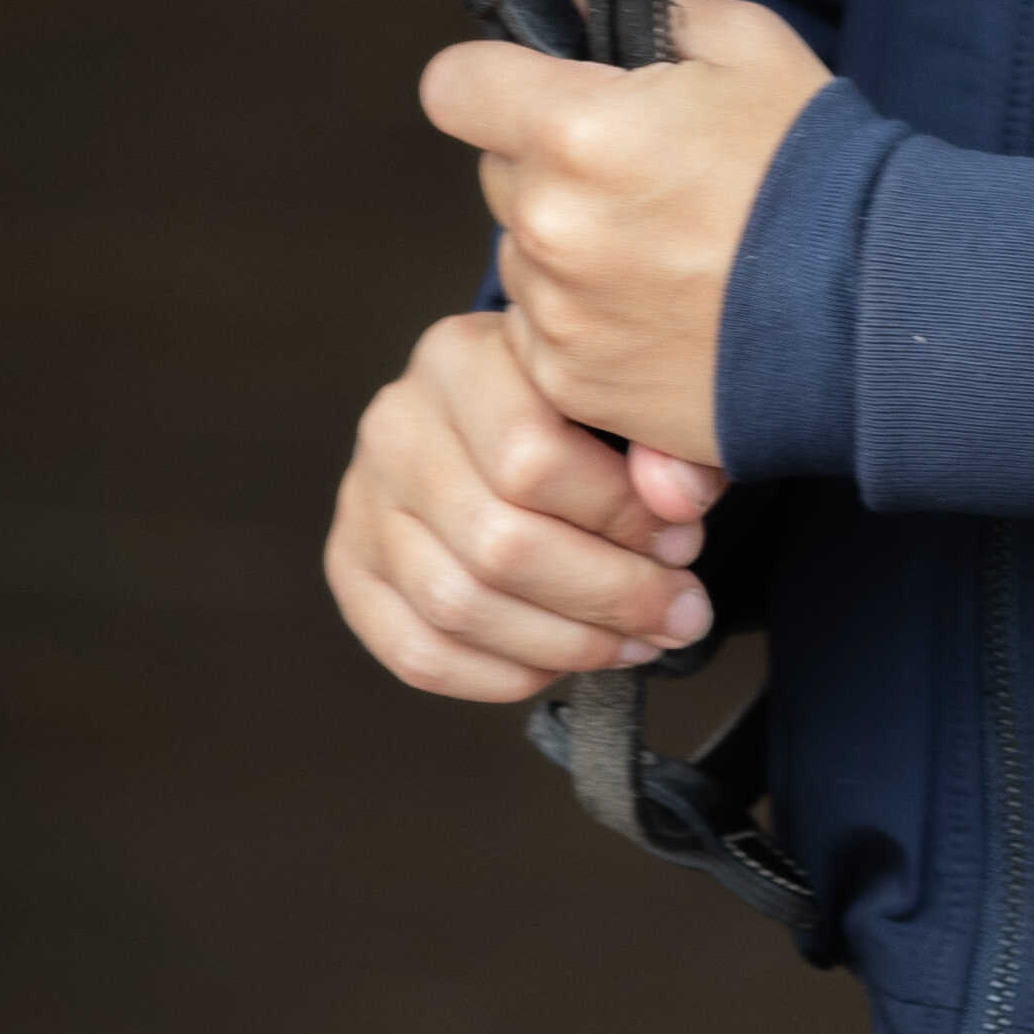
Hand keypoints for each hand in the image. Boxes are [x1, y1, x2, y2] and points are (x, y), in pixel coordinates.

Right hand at [325, 303, 728, 705]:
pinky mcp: (349, 569)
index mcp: (459, 358)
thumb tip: (679, 506)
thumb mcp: (620, 391)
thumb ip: (662, 439)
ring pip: (459, 607)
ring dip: (567, 645)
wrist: (486, 407)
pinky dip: (503, 675)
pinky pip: (419, 654)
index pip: (531, 457)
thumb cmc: (571, 404)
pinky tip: (564, 662)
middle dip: (609, 596)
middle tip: (680, 614)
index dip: (620, 518)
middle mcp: (395, 426)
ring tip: (638, 642)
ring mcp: (361, 502)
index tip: (684, 544)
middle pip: (499, 544)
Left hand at [423, 0, 831, 464]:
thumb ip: (648, 14)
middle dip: (551, 164)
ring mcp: (558, 313)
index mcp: (576, 131)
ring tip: (667, 249)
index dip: (491, 79)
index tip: (520, 89)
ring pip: (524, 253)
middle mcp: (550, 225)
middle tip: (642, 174)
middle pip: (499, 171)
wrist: (873, 313)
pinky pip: (545, 330)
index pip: (456, 86)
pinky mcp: (575, 382)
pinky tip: (663, 306)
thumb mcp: (748, 47)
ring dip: (570, 245)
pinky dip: (588, 318)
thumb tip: (577, 11)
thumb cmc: (817, 175)